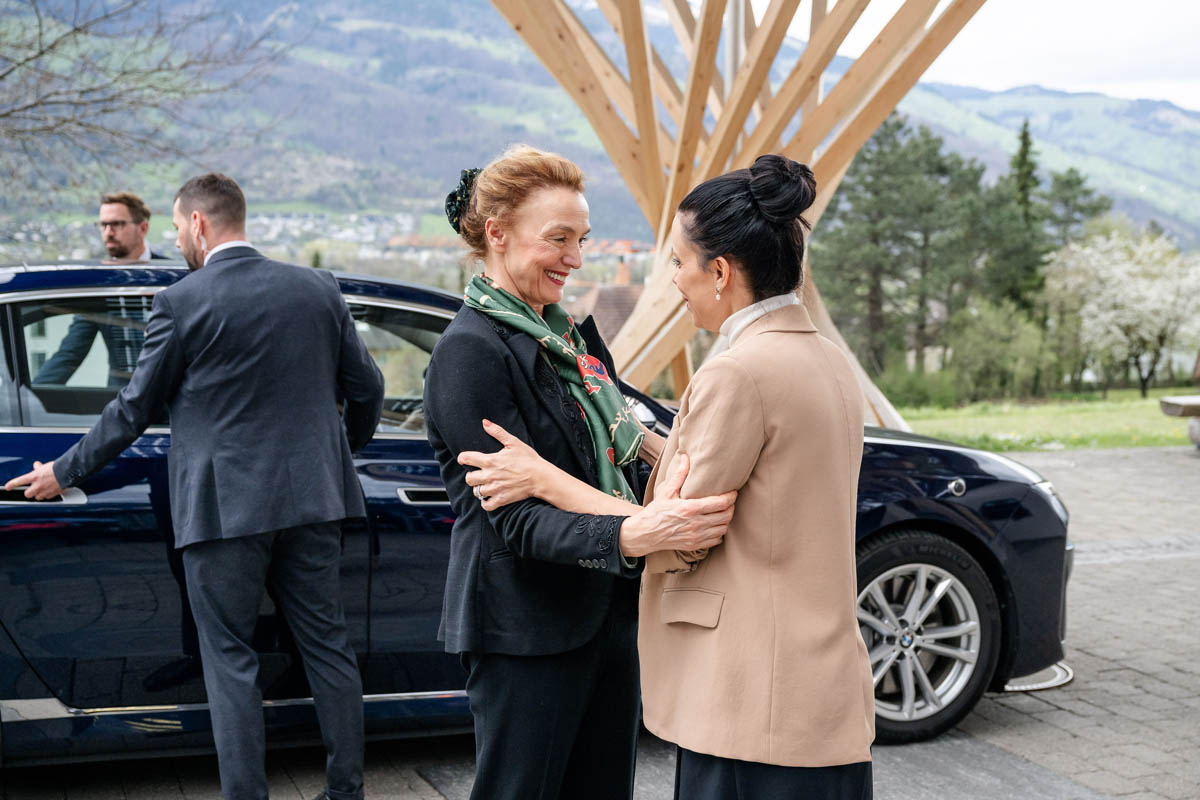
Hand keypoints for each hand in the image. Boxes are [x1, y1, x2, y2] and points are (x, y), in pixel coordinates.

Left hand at [4, 461, 62, 500]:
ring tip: (43, 489)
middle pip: (27, 494)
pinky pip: (47, 498)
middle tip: (33, 489)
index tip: (8, 487)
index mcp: (34, 476)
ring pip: (38, 497)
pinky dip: (48, 495)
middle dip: (30, 492)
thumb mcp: (45, 466)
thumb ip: (39, 468)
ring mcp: (44, 491)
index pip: (19, 481)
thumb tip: (37, 466)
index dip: (12, 484)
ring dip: (39, 494)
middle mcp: (37, 485)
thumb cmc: (57, 468)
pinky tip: (51, 490)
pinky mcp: (52, 494)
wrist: (68, 472)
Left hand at [458, 420, 551, 510]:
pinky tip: (490, 497)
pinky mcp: (501, 499)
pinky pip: (486, 505)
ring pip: (476, 492)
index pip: (465, 458)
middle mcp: (489, 475)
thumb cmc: (528, 459)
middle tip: (479, 474)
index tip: (465, 459)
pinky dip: (486, 502)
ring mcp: (495, 489)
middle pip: (468, 479)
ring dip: (480, 489)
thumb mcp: (513, 442)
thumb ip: (497, 432)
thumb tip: (484, 422)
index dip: (462, 458)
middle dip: (472, 476)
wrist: (541, 477)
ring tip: (487, 485)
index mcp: (490, 460)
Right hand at [618, 453, 735, 557]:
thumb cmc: (655, 512)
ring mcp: (696, 536)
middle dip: (731, 508)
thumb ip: (679, 475)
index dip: (731, 497)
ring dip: (726, 520)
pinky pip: (716, 540)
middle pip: (726, 516)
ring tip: (723, 512)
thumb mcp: (666, 492)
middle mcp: (696, 524)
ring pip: (723, 528)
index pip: (720, 503)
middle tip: (729, 501)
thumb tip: (686, 457)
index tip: (733, 492)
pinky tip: (715, 525)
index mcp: (690, 508)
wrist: (645, 534)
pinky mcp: (695, 545)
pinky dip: (719, 532)